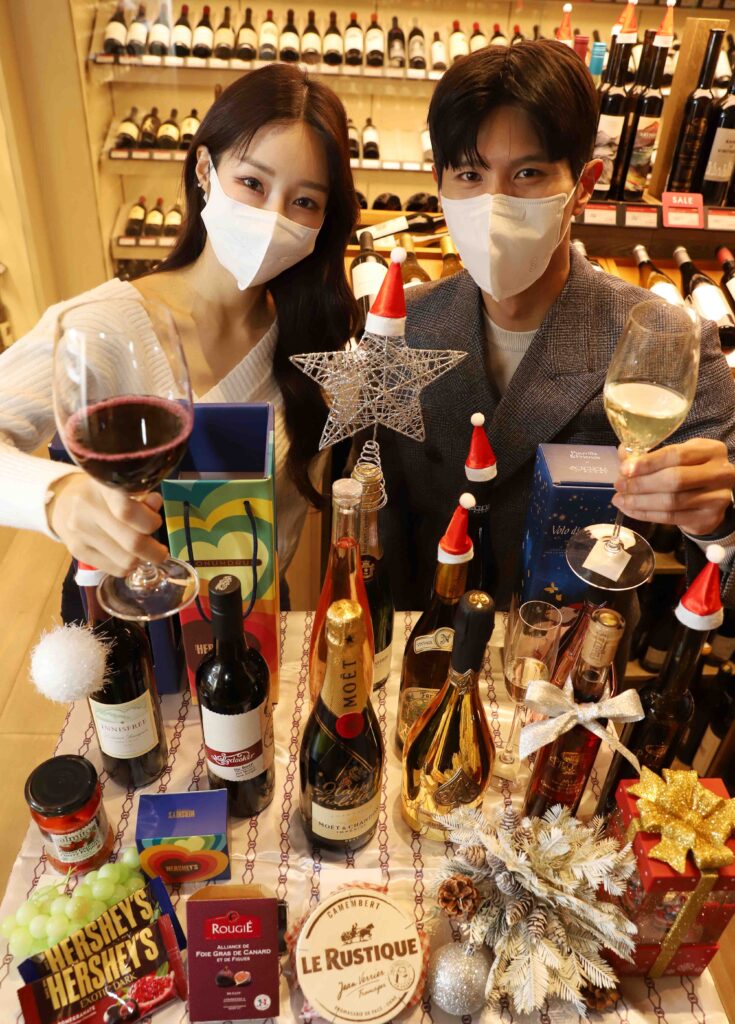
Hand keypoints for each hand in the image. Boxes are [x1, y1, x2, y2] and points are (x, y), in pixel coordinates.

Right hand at [47, 473, 168, 576]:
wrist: (64, 503)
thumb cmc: (104, 495)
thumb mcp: (123, 487)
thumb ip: (142, 496)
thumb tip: (155, 503)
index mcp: (103, 485)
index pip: (127, 511)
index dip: (149, 521)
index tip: (156, 523)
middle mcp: (87, 506)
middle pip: (131, 541)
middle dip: (154, 551)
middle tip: (161, 551)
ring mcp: (79, 530)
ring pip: (126, 560)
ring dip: (140, 559)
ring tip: (141, 551)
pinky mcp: (76, 550)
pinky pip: (114, 569)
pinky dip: (127, 566)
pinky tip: (126, 555)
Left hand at [612, 439, 734, 537]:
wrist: (712, 497)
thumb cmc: (690, 470)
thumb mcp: (677, 456)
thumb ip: (651, 455)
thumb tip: (623, 454)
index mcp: (710, 450)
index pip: (675, 455)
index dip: (648, 462)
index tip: (624, 469)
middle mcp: (719, 473)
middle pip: (674, 479)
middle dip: (640, 484)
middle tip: (619, 486)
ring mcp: (717, 497)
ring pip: (671, 501)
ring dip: (639, 502)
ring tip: (620, 500)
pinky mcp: (708, 518)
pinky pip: (671, 517)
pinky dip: (646, 514)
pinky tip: (631, 510)